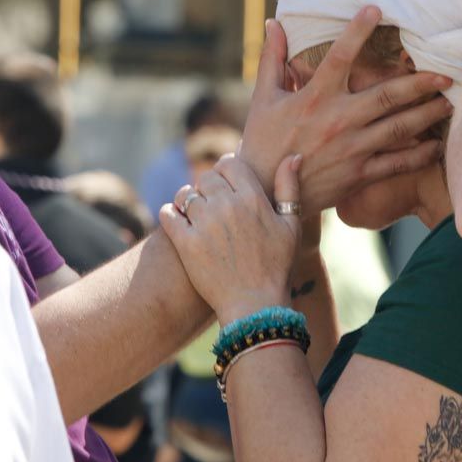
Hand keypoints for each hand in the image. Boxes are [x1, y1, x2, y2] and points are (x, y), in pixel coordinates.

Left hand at [160, 155, 301, 323]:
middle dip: (208, 185)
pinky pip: (168, 215)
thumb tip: (292, 157)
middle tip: (212, 198)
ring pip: (185, 194)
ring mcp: (204, 224)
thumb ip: (289, 187)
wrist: (256, 304)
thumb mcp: (291, 225)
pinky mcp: (185, 243)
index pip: (230, 163)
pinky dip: (170, 214)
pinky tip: (178, 221)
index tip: (227, 180)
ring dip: (188, 199)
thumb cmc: (278, 265)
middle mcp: (227, 206)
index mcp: (253, 198)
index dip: (227, 168)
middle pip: (206, 177)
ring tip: (195, 211)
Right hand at [239, 9, 453, 211]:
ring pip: (399, 127)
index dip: (357, 30)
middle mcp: (338, 120)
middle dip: (419, 83)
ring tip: (450, 103)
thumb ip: (272, 59)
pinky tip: (438, 146)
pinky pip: (397, 163)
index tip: (376, 8)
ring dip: (428, 115)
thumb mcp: (263, 99)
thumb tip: (273, 22)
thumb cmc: (262, 142)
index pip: (339, 57)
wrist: (264, 194)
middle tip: (445, 73)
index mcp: (314, 98)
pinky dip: (420, 155)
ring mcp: (352, 149)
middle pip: (387, 96)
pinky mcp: (360, 174)